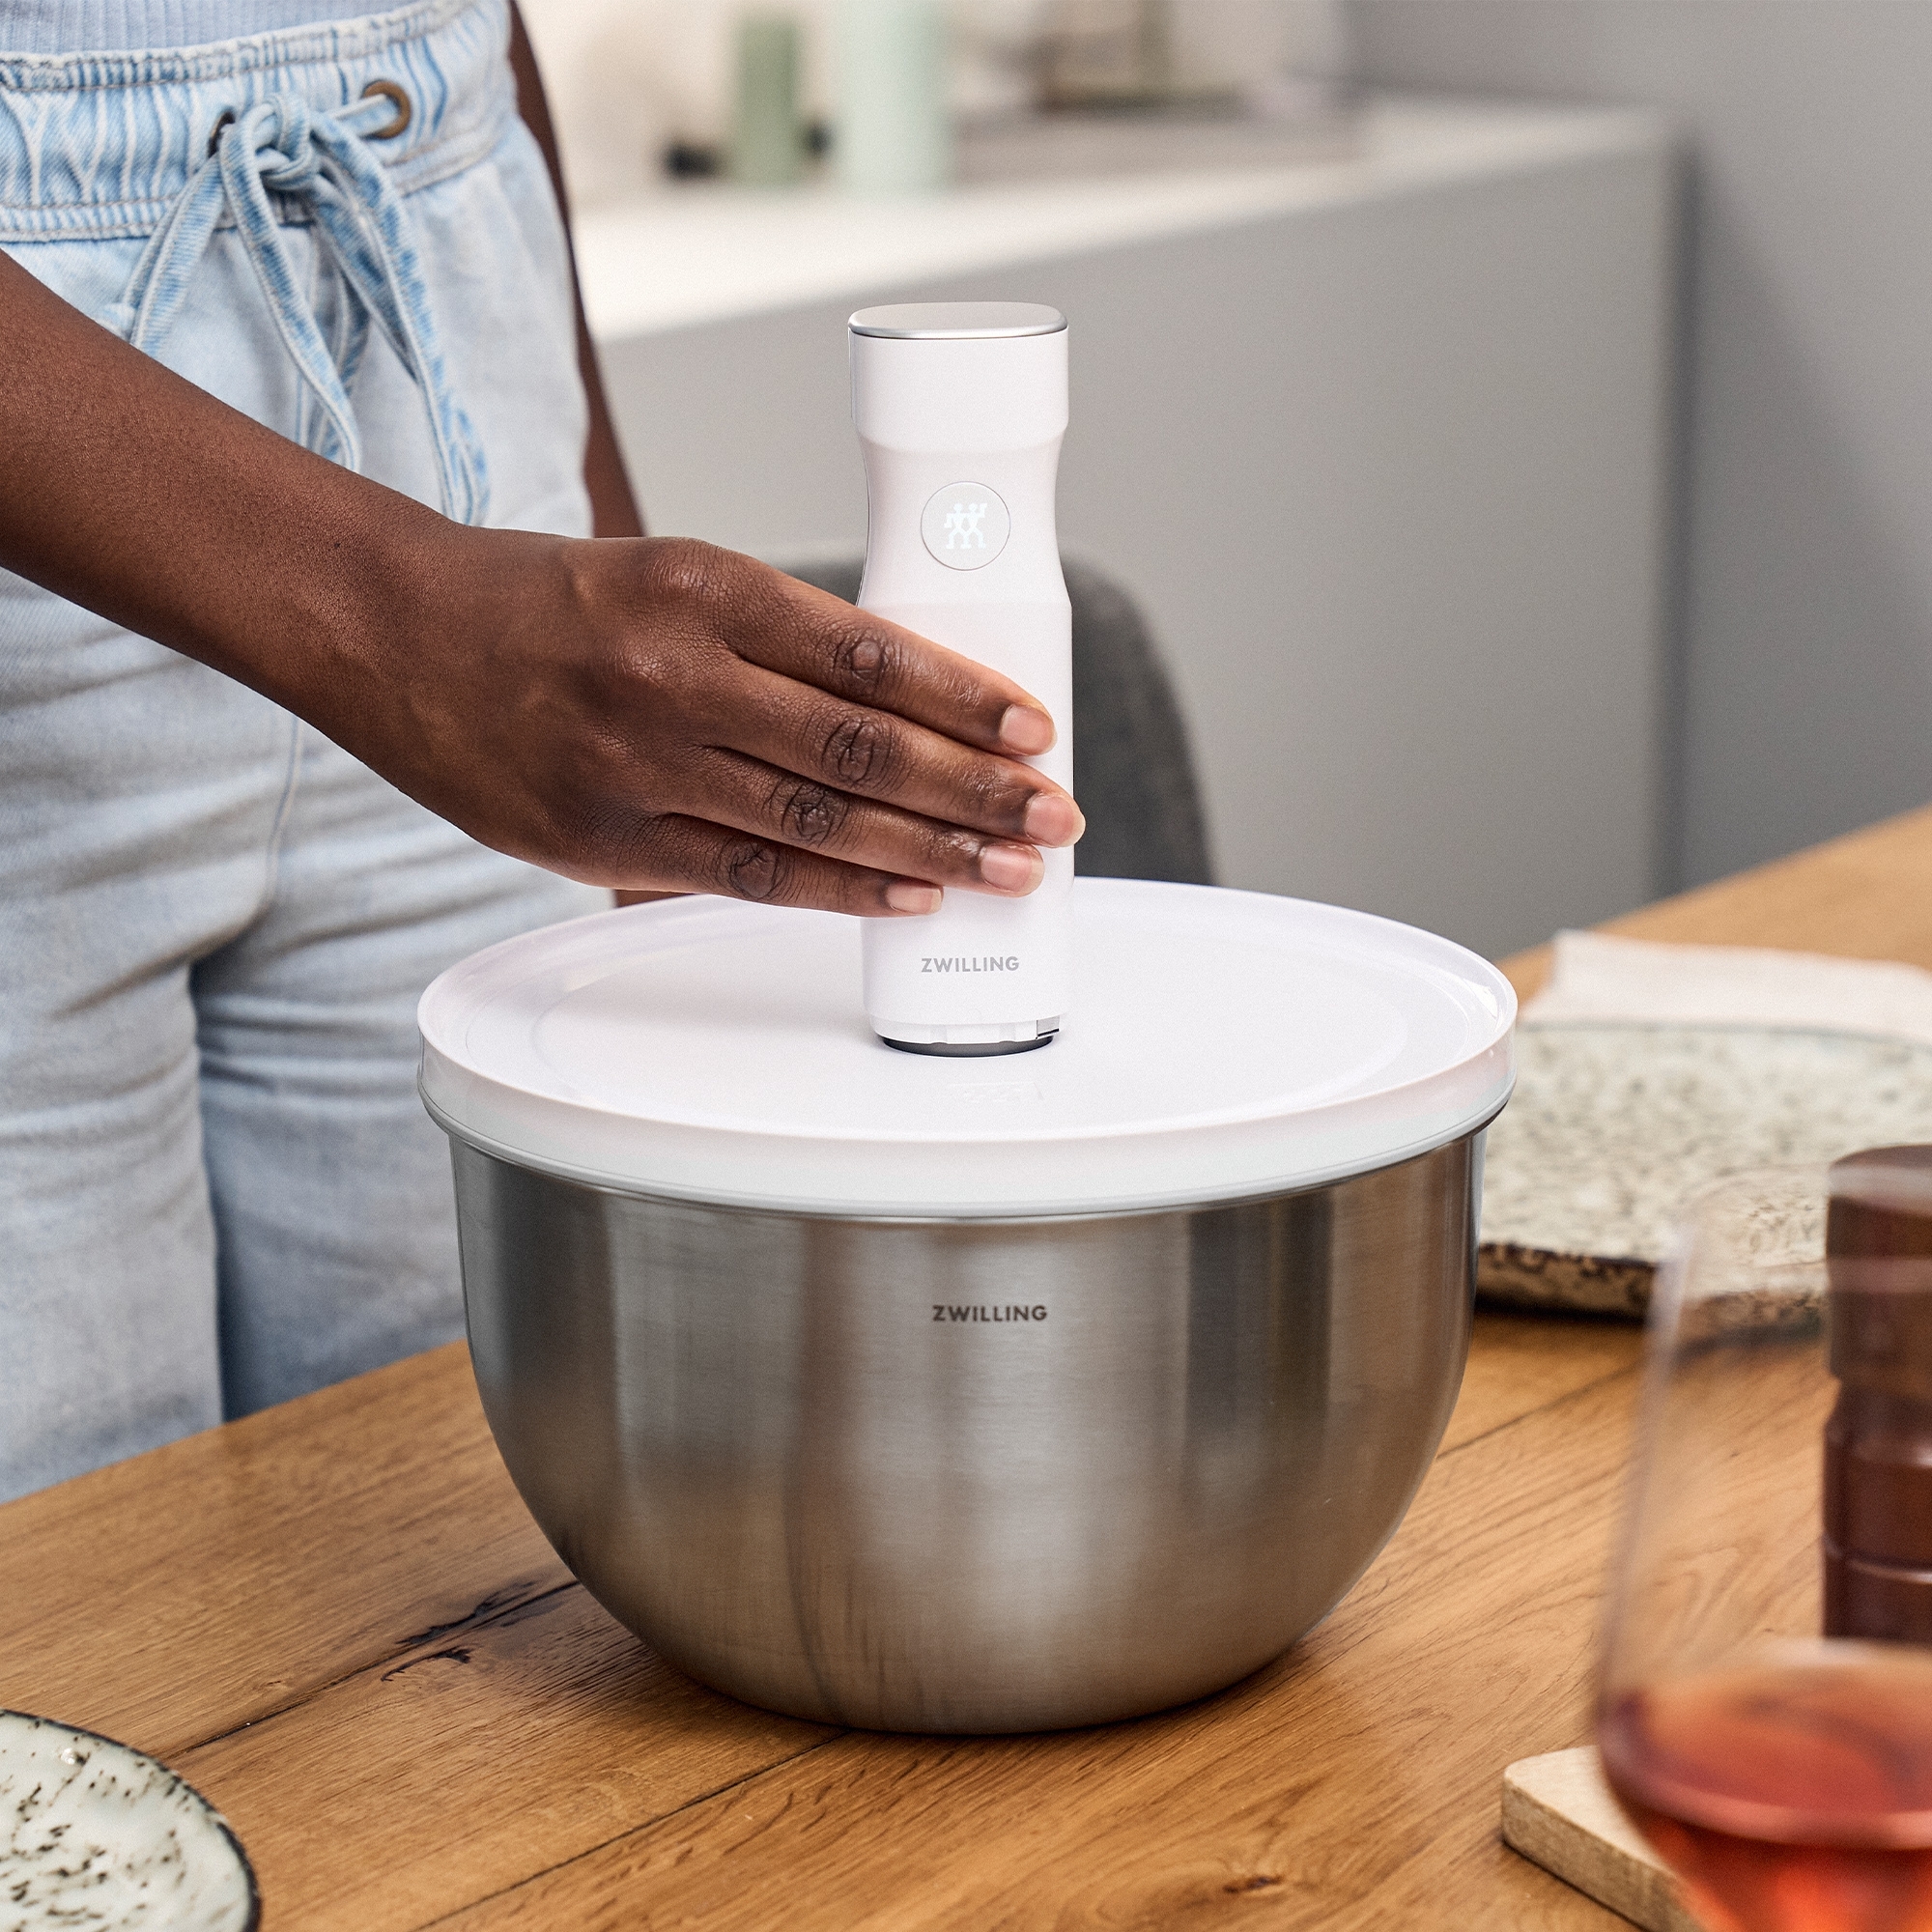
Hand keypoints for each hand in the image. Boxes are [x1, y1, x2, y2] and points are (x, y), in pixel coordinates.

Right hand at [0, 256, 1078, 918]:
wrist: (395, 632)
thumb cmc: (546, 604)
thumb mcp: (667, 577)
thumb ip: (774, 643)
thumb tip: (901, 714)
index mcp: (704, 587)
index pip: (867, 652)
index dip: (965, 699)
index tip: (1034, 729)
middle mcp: (676, 674)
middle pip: (860, 747)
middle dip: (975, 790)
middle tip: (1054, 815)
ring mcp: (639, 765)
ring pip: (817, 822)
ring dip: (930, 853)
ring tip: (1009, 868)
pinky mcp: (606, 840)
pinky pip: (748, 878)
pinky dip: (840, 894)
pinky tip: (910, 900)